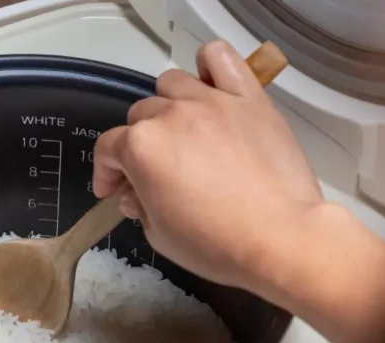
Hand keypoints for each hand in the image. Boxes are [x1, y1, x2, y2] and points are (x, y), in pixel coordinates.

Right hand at [93, 40, 324, 290]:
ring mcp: (211, 101)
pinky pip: (220, 58)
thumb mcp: (159, 236)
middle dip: (138, 145)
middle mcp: (170, 115)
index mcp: (141, 147)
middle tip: (152, 172)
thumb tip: (136, 194)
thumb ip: (140, 207)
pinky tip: (210, 86)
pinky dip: (209, 65)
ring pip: (172, 84)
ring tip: (181, 131)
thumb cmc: (214, 243)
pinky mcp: (248, 98)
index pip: (108, 148)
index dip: (105, 172)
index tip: (112, 190)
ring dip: (167, 106)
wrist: (279, 237)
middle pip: (140, 116)